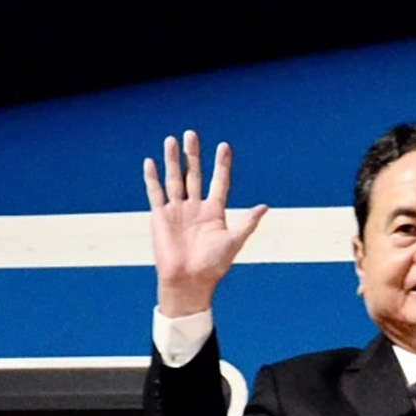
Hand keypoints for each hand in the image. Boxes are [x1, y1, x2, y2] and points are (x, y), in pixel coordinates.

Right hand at [145, 129, 267, 316]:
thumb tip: (264, 207)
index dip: (221, 165)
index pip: (219, 182)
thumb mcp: (234, 241)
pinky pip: (155, 193)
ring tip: (172, 140)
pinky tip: (151, 162)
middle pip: (194, 174)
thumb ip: (248, 223)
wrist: (189, 281)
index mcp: (214, 212)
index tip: (224, 146)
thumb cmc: (213, 265)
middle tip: (192, 134)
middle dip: (193, 155)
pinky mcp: (160, 217)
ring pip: (175, 179)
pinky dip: (153, 178)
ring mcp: (177, 211)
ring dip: (173, 160)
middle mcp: (195, 208)